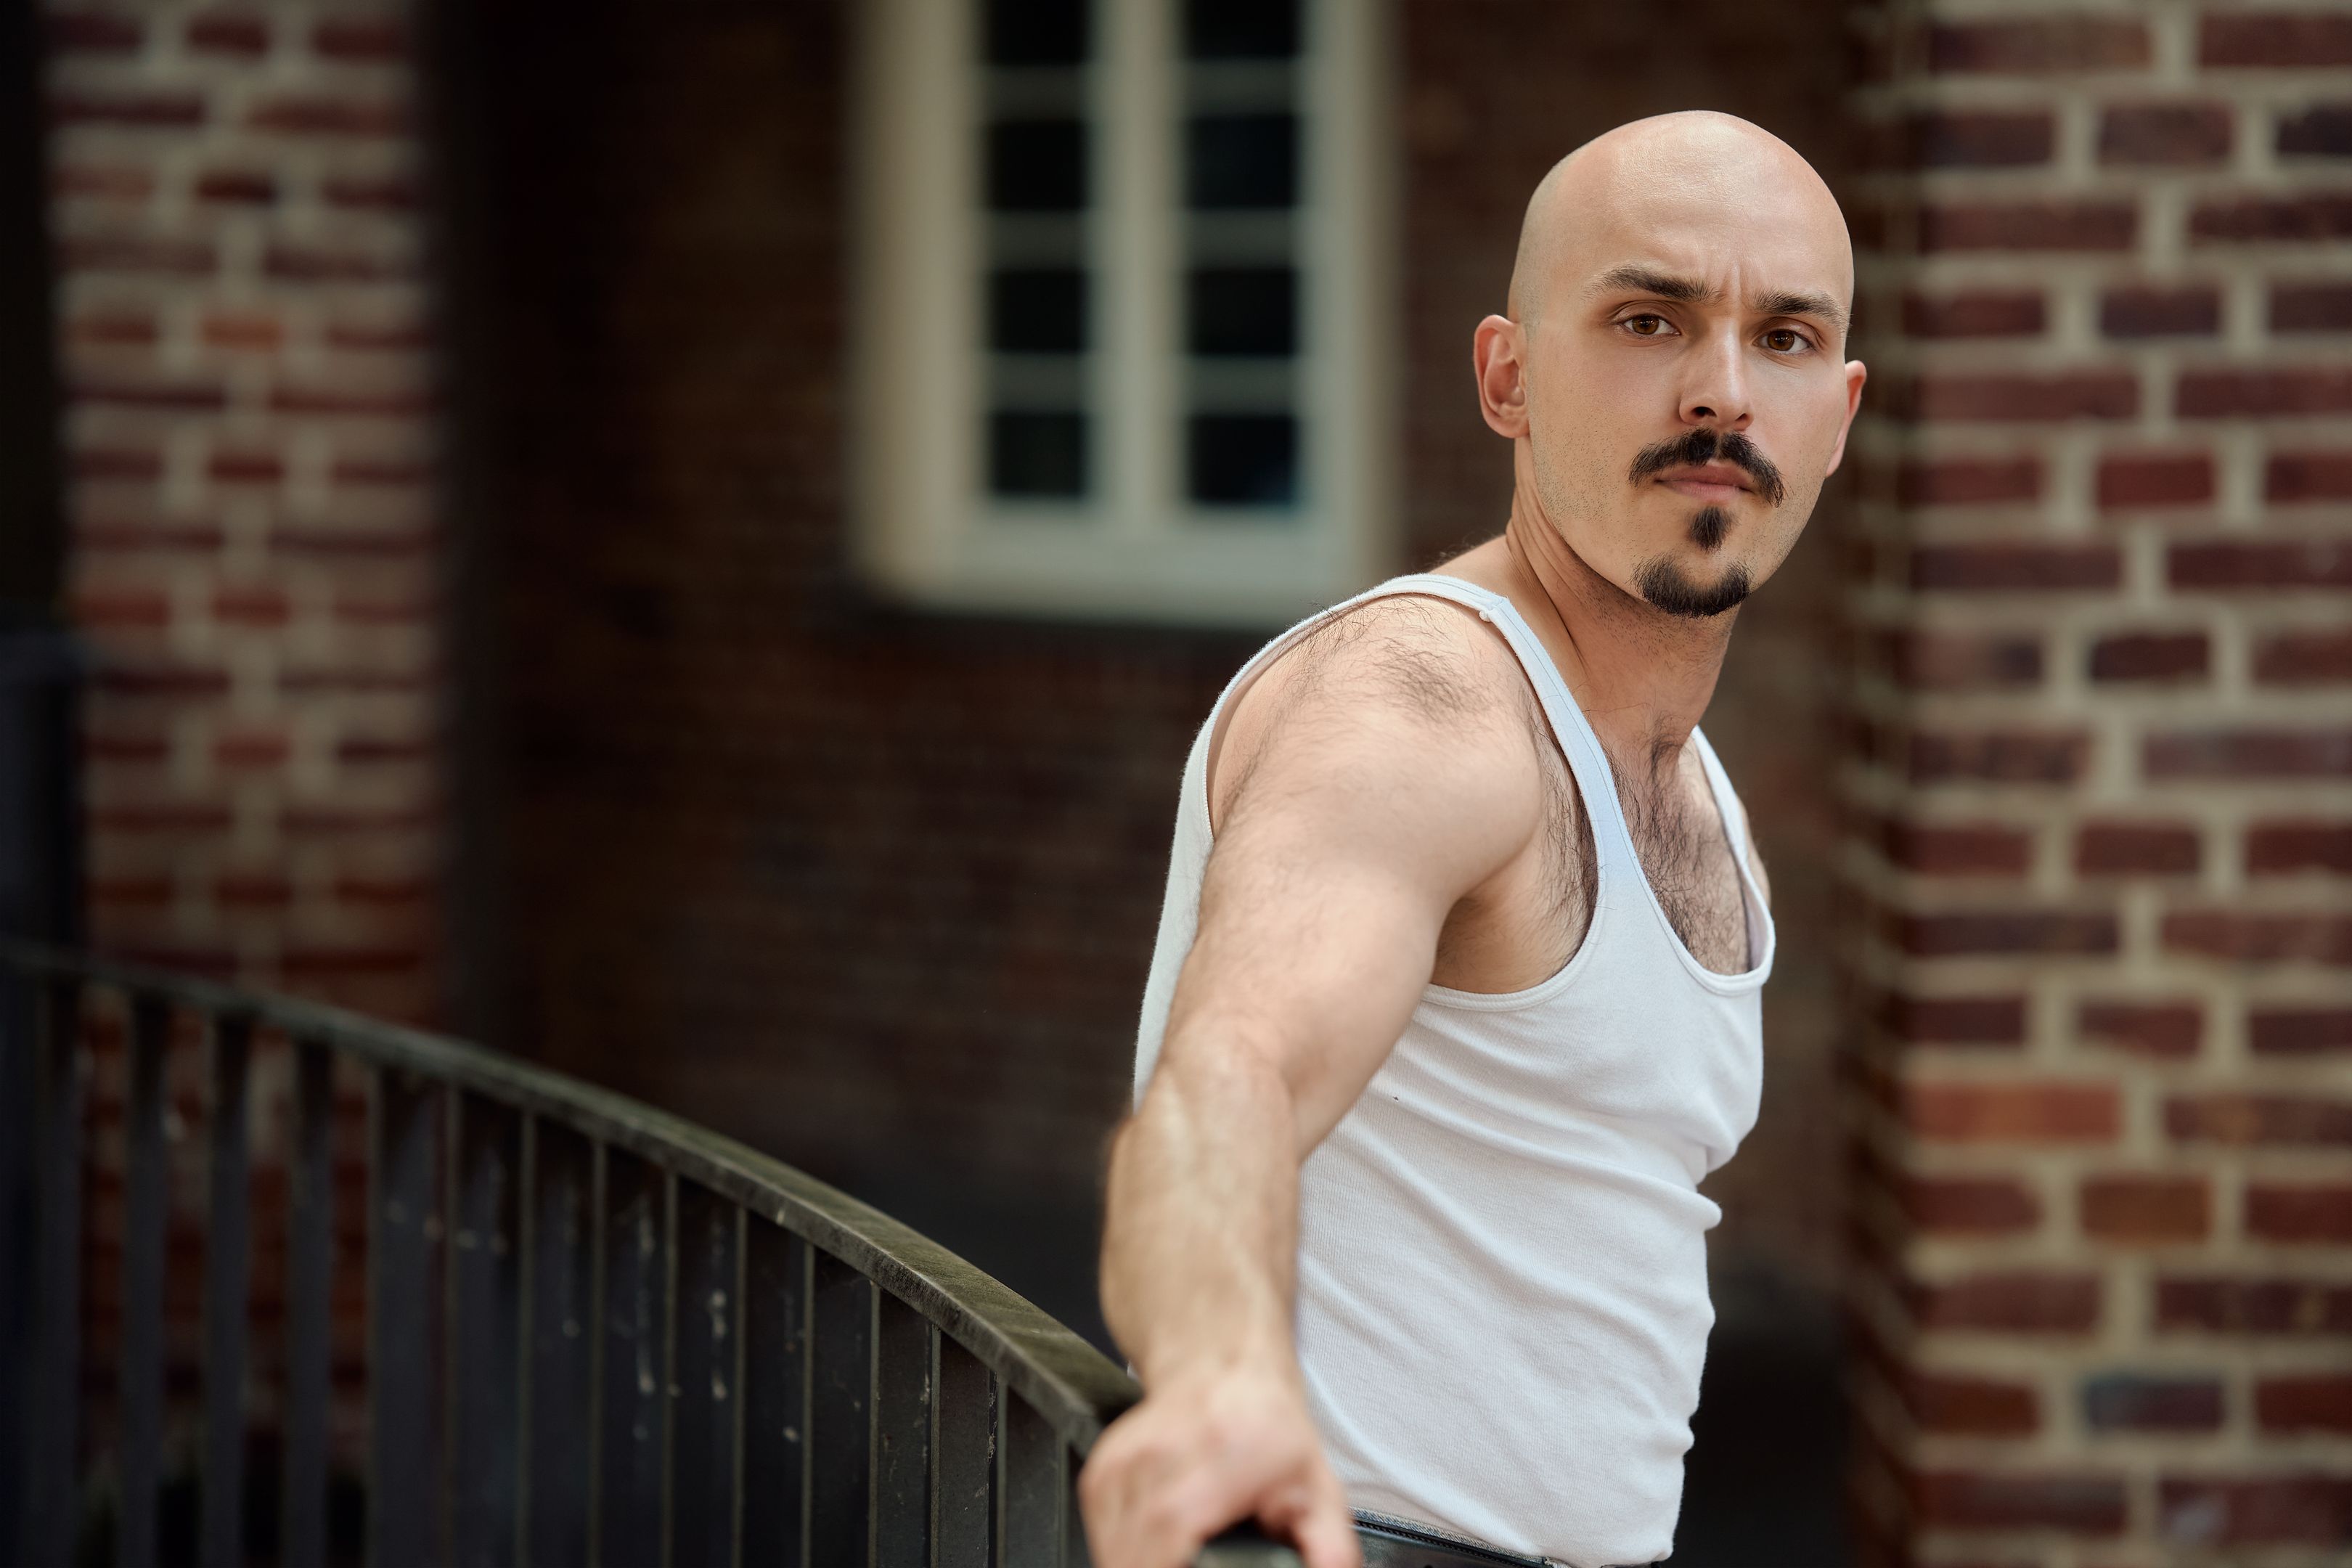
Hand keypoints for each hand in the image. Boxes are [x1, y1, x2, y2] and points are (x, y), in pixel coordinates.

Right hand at [1079, 1368, 1361, 1567]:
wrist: (1224, 1363)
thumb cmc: (1267, 1424)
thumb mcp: (1318, 1489)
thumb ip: (1328, 1548)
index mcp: (1217, 1462)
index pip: (1170, 1538)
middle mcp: (1160, 1457)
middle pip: (1133, 1551)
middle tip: (1193, 1565)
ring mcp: (1123, 1462)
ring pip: (1111, 1544)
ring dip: (1135, 1561)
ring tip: (1176, 1558)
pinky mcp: (1101, 1469)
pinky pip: (1099, 1529)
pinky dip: (1120, 1548)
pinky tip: (1149, 1548)